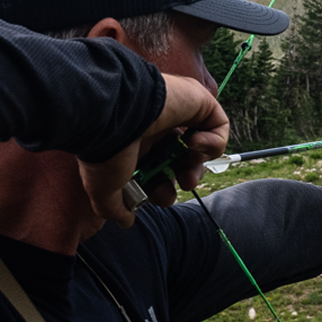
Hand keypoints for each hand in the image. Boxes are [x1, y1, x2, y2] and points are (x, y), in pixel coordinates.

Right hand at [81, 74, 229, 227]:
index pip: (157, 167)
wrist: (112, 115)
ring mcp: (176, 111)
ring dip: (197, 165)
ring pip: (199, 144)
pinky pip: (218, 123)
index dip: (161, 187)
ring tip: (188, 172)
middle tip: (179, 187)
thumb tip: (125, 220)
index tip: (156, 196)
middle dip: (183, 179)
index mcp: (134, 142)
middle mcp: (155, 126)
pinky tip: (194, 146)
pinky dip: (213, 142)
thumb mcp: (103, 189)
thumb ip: (114, 207)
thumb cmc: (104, 149)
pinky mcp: (196, 100)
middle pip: (180, 158)